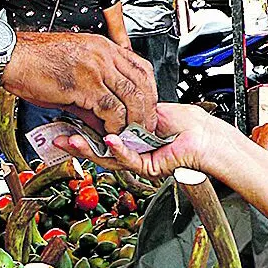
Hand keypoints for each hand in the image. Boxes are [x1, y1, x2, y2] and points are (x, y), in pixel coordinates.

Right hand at [5, 32, 157, 135]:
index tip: (147, 109)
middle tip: (144, 128)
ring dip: (134, 120)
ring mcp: (96, 67)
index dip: (149, 92)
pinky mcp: (84, 84)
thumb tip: (106, 120)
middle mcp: (103, 53)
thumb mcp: (72, 76)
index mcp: (103, 47)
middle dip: (147, 109)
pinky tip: (110, 133)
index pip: (141, 68)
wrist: (10, 57)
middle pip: (141, 83)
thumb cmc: (34, 63)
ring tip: (130, 135)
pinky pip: (110, 108)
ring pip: (131, 96)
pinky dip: (114, 125)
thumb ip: (92, 96)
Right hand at [63, 103, 232, 180]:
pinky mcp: (148, 167)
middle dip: (78, 143)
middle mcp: (134, 148)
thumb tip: (108, 100)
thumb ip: (128, 107)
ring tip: (73, 140)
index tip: (67, 122)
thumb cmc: (189, 123)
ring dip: (90, 149)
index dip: (85, 128)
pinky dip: (117, 150)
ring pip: (109, 156)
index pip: (103, 131)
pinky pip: (128, 159)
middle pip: (100, 147)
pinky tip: (108, 141)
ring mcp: (139, 160)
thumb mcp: (151, 107)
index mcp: (133, 134)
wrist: (208, 138)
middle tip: (59, 137)